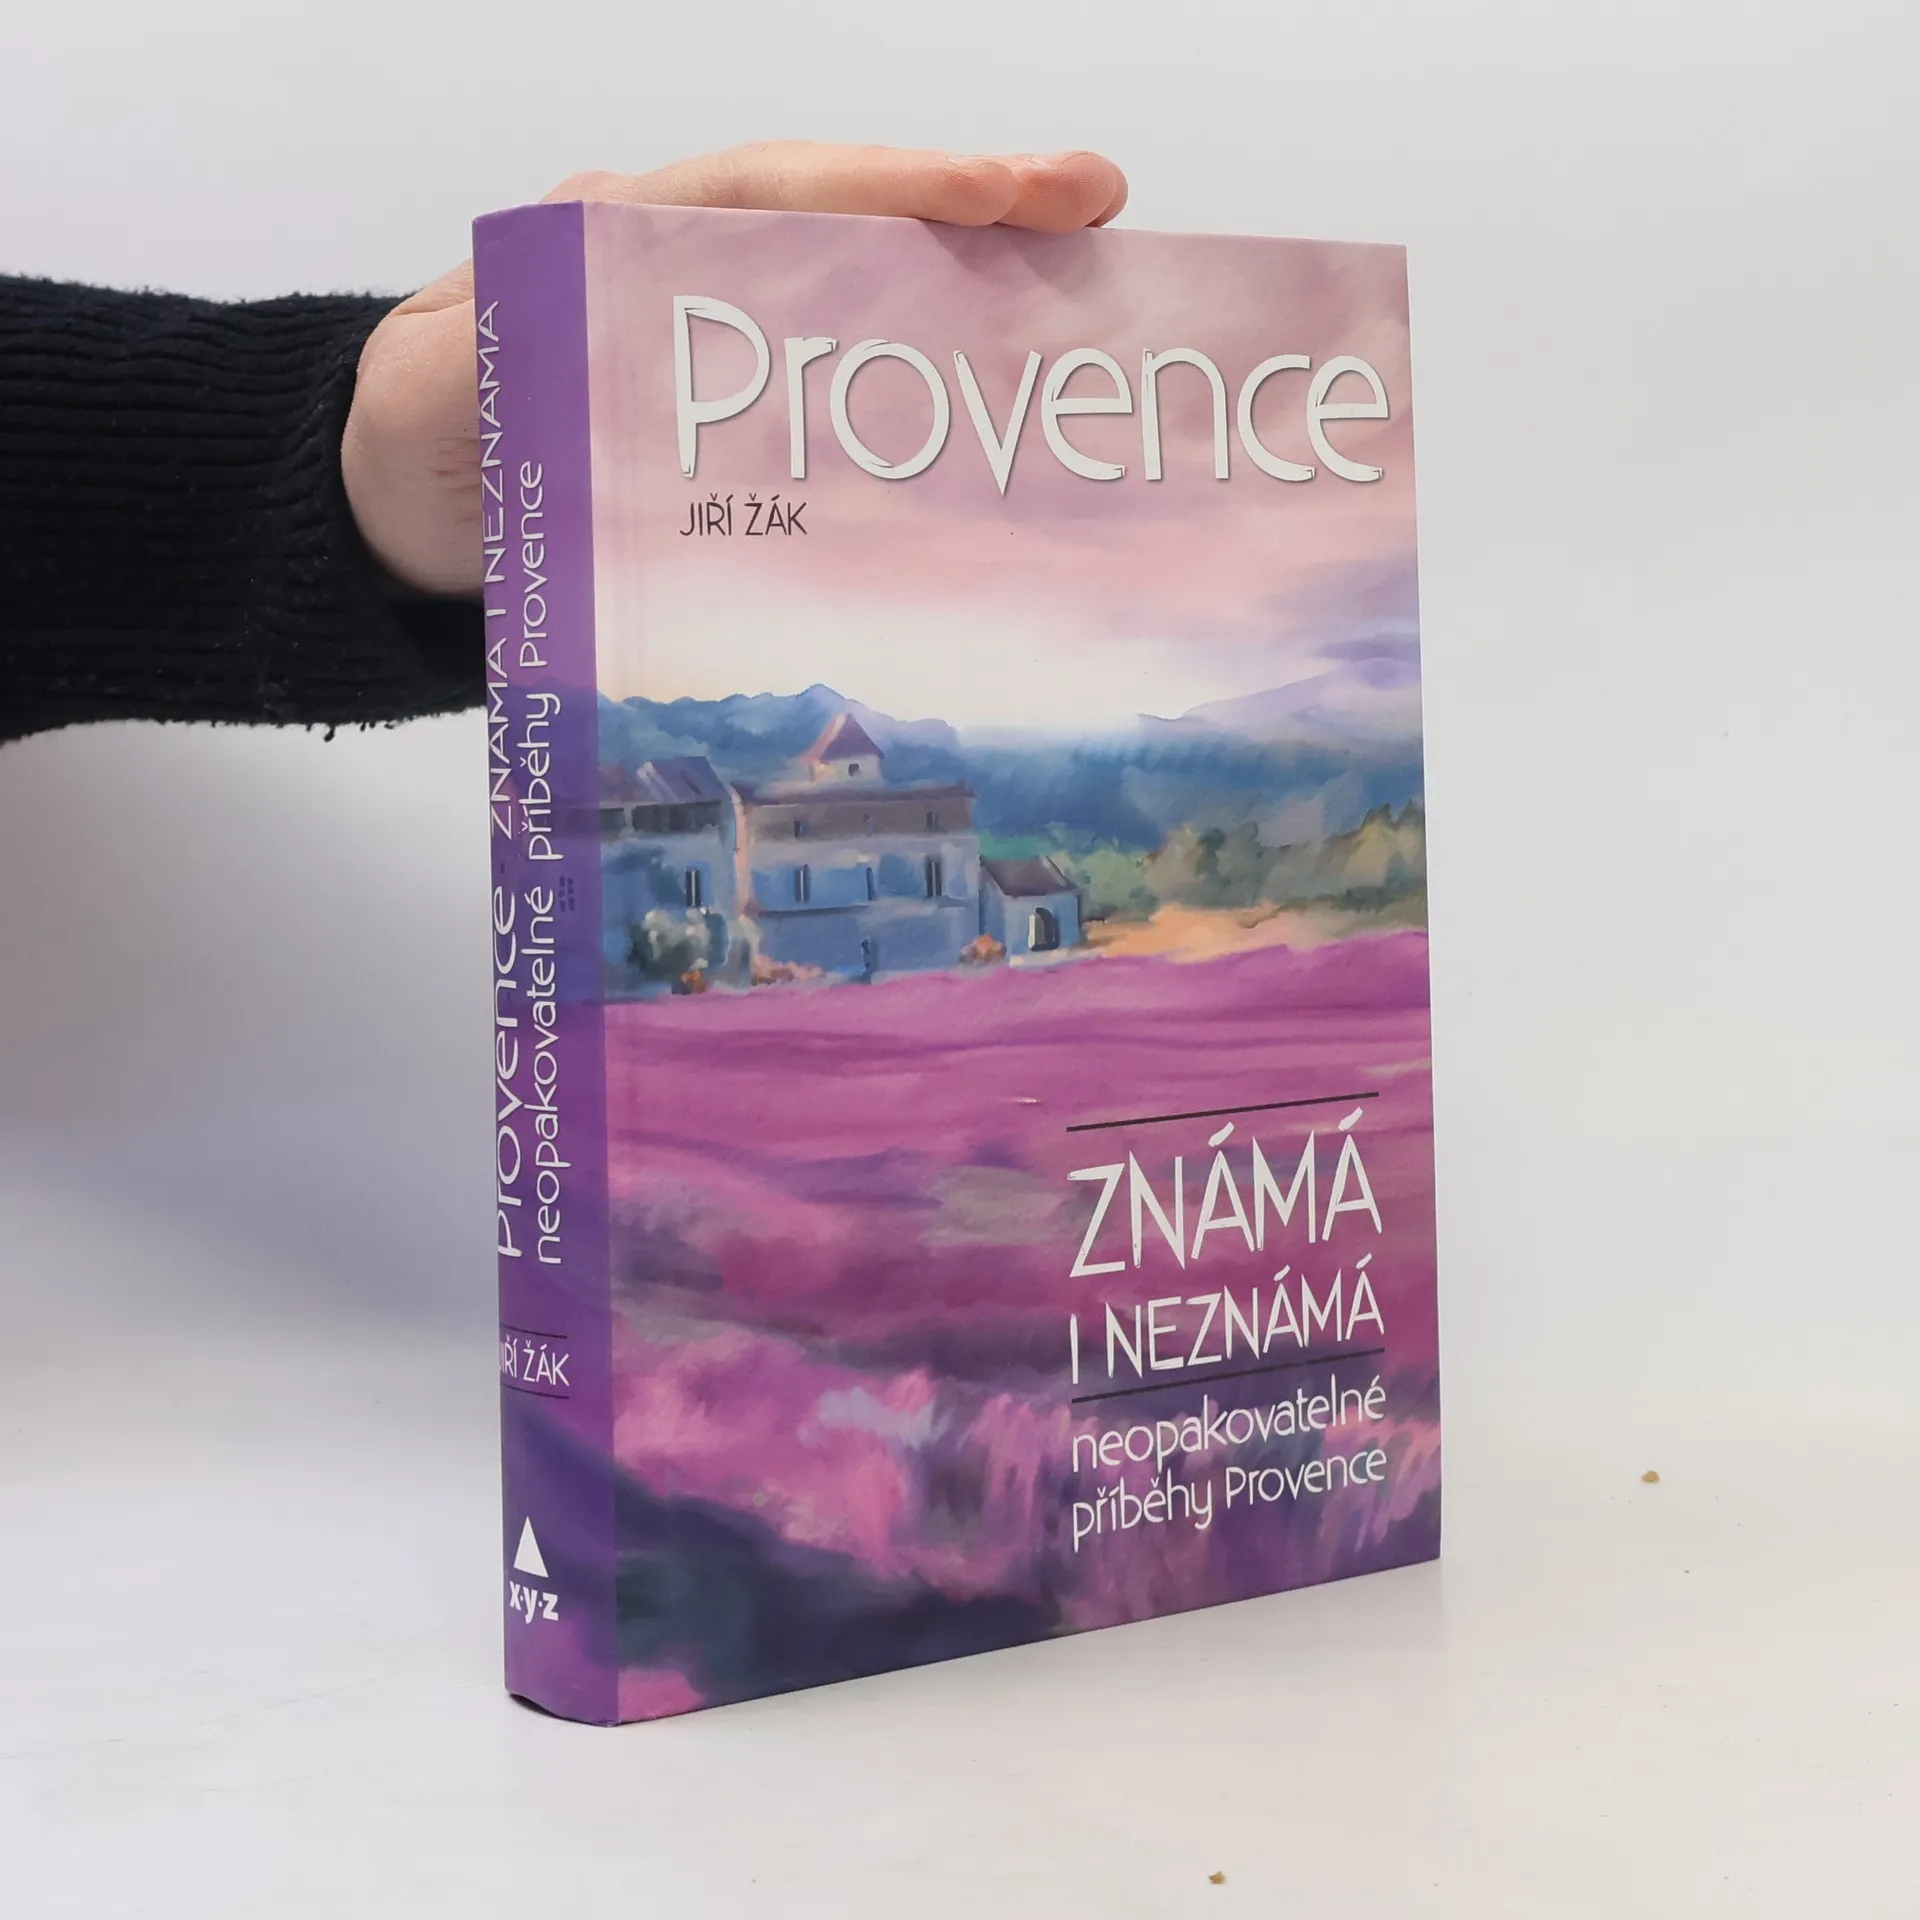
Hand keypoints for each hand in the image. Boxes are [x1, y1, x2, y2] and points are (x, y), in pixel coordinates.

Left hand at [341, 141, 1127, 596]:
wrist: (394, 507)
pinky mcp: (739, 404)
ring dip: (972, 276)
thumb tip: (604, 338)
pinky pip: (847, 367)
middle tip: (1095, 207)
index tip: (1004, 193)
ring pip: (862, 279)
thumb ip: (497, 363)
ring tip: (1088, 274)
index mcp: (619, 236)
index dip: (893, 190)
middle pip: (846, 215)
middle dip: (970, 203)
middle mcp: (687, 261)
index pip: (775, 192)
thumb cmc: (415, 443)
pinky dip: (928, 362)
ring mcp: (723, 329)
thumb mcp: (434, 398)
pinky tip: (1001, 385)